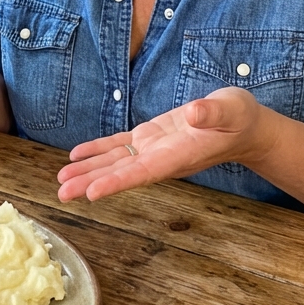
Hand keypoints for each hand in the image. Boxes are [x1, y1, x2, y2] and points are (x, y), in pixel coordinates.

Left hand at [56, 87, 267, 202]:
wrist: (242, 124)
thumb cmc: (239, 119)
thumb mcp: (231, 110)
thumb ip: (213, 113)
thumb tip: (195, 113)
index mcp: (179, 155)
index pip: (143, 172)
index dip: (117, 182)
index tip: (92, 194)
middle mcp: (162, 157)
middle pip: (122, 173)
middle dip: (91, 183)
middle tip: (62, 194)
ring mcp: (154, 148)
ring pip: (115, 161)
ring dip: (88, 170)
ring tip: (61, 179)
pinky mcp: (150, 137)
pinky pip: (119, 145)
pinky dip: (97, 150)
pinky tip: (77, 155)